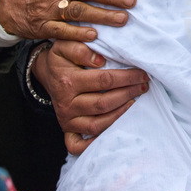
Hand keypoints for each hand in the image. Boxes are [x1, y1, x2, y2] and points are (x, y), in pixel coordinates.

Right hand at [31, 39, 148, 154]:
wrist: (47, 73)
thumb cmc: (62, 58)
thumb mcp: (65, 45)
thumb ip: (80, 48)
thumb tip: (99, 60)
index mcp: (67, 81)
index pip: (104, 80)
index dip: (127, 77)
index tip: (142, 73)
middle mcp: (66, 103)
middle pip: (104, 103)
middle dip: (128, 94)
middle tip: (143, 86)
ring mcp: (67, 120)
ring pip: (98, 124)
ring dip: (120, 114)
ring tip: (135, 101)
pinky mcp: (67, 130)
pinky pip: (80, 145)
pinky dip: (97, 141)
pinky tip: (115, 130)